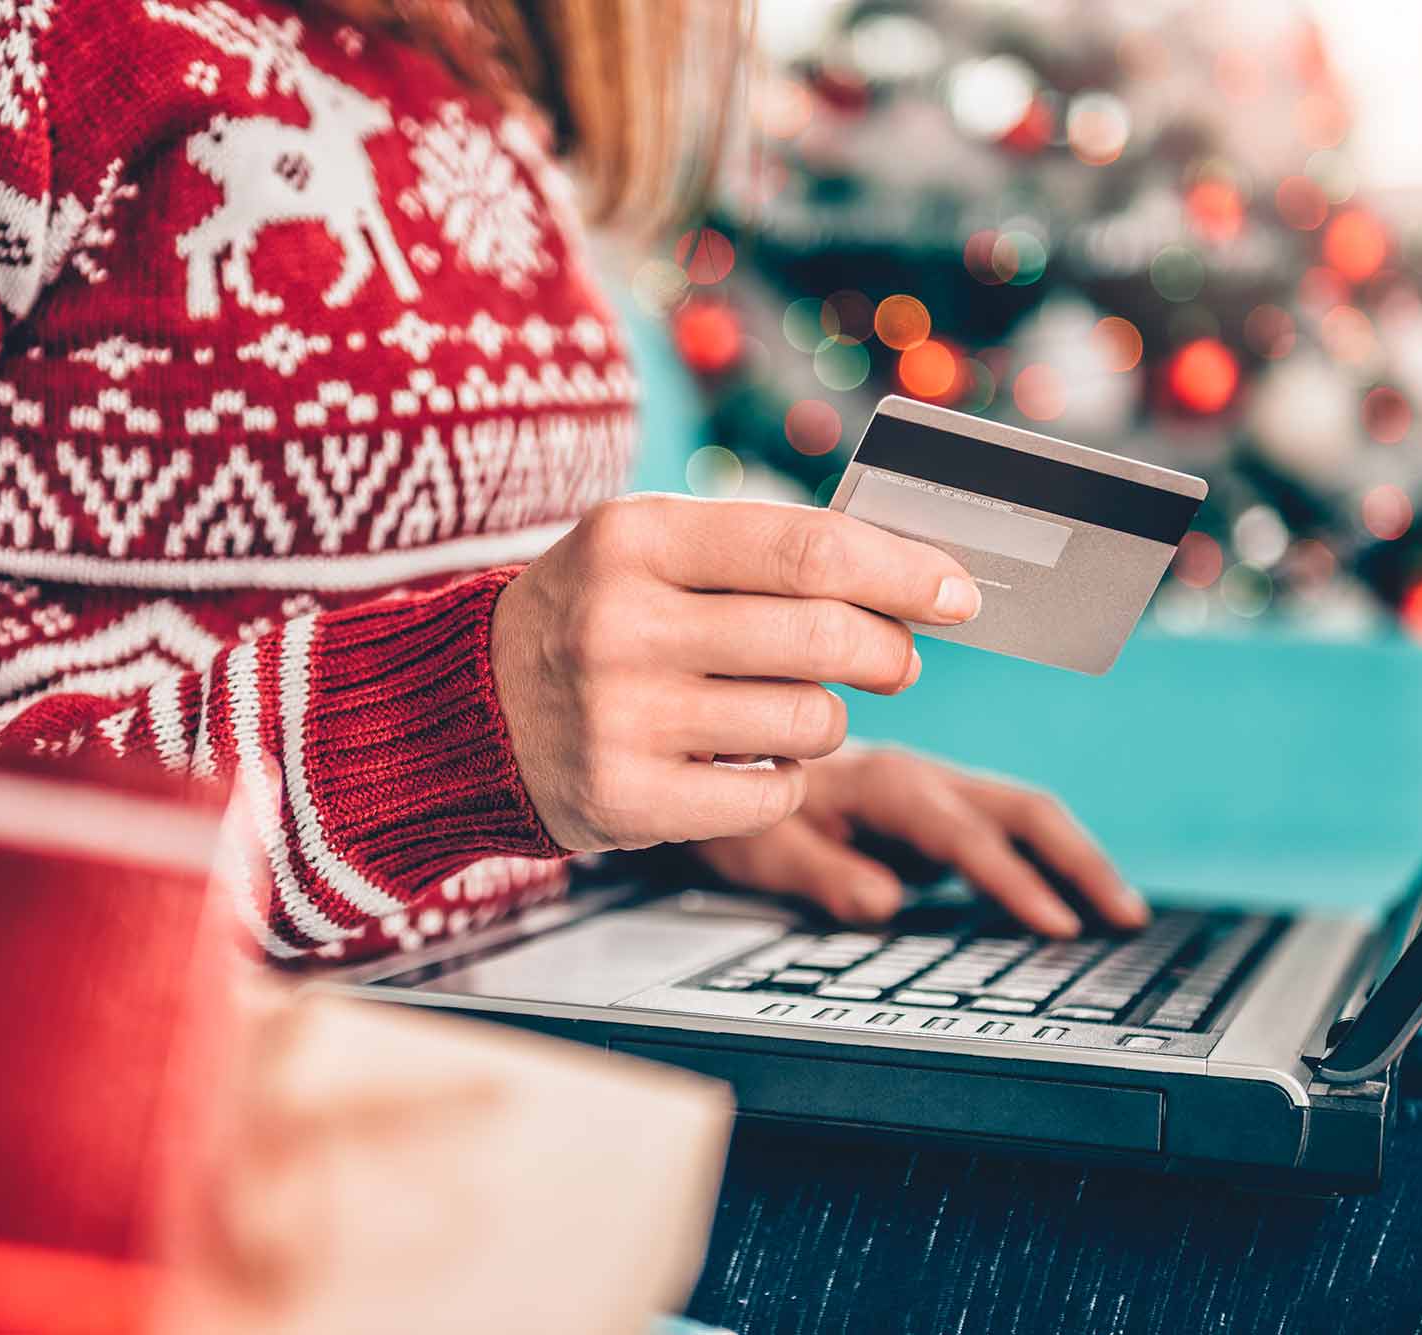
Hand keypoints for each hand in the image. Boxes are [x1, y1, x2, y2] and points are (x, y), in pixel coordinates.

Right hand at [490, 495, 980, 850]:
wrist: (465, 709)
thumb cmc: (593, 615)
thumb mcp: (649, 549)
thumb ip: (761, 550)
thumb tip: (911, 576)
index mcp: (634, 538)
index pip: (808, 549)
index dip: (903, 572)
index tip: (956, 592)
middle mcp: (620, 624)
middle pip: (825, 639)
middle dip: (890, 653)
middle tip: (896, 661)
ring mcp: (620, 718)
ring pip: (809, 723)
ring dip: (826, 721)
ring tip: (788, 710)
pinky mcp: (625, 801)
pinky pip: (773, 796)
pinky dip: (784, 782)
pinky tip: (746, 762)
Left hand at [693, 746, 1146, 936]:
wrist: (722, 766)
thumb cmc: (739, 811)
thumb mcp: (760, 848)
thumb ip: (820, 873)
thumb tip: (884, 904)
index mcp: (883, 782)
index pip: (963, 835)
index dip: (1012, 881)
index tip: (1057, 926)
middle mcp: (921, 777)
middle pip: (1021, 811)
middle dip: (1079, 861)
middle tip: (1125, 919)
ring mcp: (936, 793)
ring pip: (1025, 816)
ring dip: (1077, 860)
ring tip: (1124, 915)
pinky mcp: (938, 813)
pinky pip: (1006, 833)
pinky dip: (1048, 863)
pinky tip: (1072, 904)